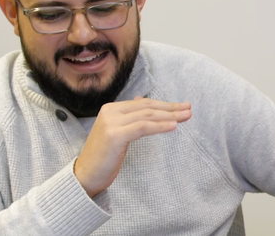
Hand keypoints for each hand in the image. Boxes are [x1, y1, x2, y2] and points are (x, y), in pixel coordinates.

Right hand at [73, 97, 191, 196]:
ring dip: (169, 115)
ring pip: (146, 115)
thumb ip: (128, 116)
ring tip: (186, 116)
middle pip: (147, 107)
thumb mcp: (117, 132)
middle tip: (189, 108)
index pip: (143, 104)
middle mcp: (110, 111)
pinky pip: (142, 127)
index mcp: (111, 108)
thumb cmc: (104, 156)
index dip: (164, 104)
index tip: (182, 106)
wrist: (85, 175)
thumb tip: (141, 99)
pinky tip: (173, 126)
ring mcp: (111, 122)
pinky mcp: (114, 135)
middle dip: (170, 108)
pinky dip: (159, 126)